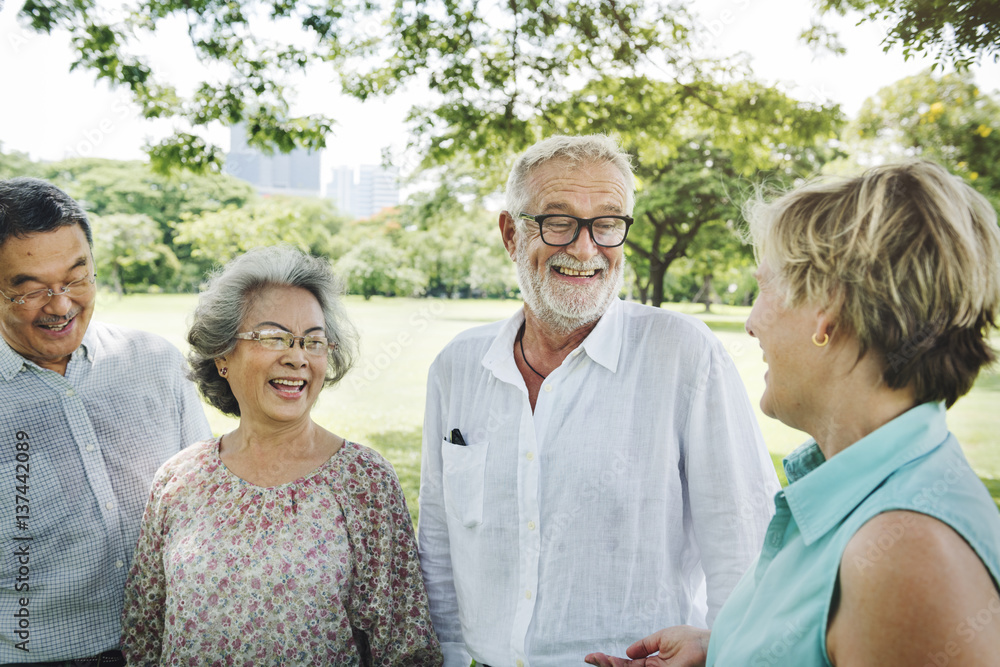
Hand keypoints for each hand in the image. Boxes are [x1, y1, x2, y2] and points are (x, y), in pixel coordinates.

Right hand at [584, 626, 709, 666]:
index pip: (627, 666)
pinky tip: (612, 664)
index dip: (610, 662)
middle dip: (606, 665)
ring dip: (611, 666)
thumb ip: (645, 646)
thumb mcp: (663, 638)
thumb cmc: (692, 640)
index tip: (592, 656)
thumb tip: (627, 652)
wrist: (708, 644)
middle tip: (590, 658)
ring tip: (598, 659)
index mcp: (653, 664)